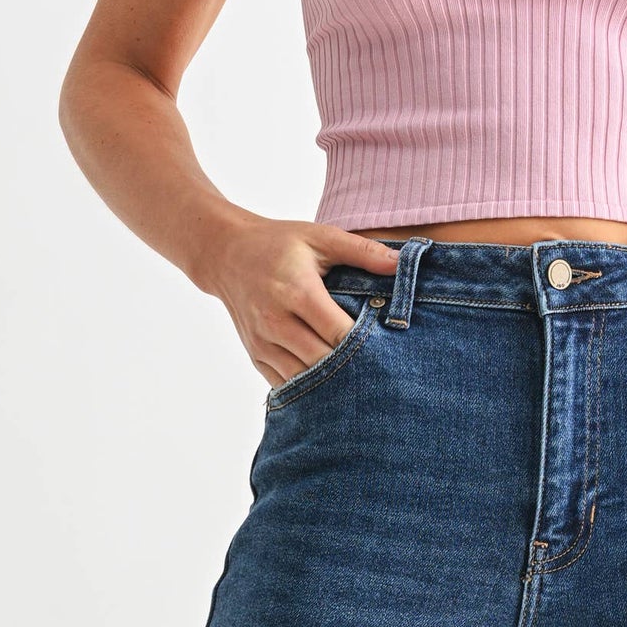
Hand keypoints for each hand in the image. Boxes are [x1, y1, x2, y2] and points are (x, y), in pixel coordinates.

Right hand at [194, 212, 400, 385]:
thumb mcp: (319, 237)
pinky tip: (332, 385)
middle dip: (353, 368)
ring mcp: (263, 342)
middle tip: (383, 370)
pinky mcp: (256, 355)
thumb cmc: (278, 243)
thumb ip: (361, 251)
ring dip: (332, 383)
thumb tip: (400, 263)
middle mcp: (276, 321)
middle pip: (322, 361)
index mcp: (296, 291)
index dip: (365, 344)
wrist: (226, 254)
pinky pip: (286, 384)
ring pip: (304, 379)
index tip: (389, 346)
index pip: (338, 332)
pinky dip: (310, 388)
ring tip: (361, 380)